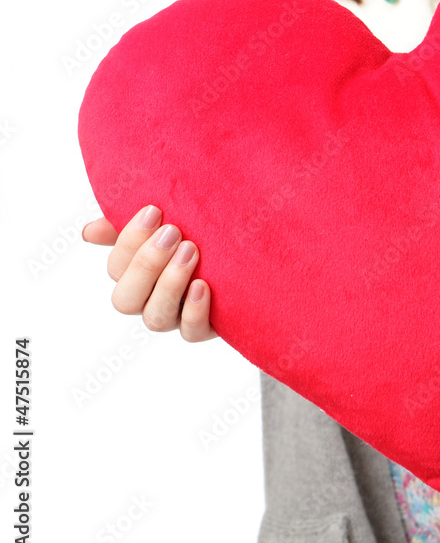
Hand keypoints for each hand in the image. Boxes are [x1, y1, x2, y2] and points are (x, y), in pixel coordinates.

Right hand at [82, 205, 217, 340]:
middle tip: (173, 232)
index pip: (116, 267)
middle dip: (146, 264)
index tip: (154, 210)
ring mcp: (176, 316)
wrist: (248, 256)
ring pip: (155, 318)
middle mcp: (150, 298)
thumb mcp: (168, 222)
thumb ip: (131, 224)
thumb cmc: (199, 232)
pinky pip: (191, 332)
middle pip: (126, 299)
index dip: (129, 241)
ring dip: (170, 283)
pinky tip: (203, 285)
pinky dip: (194, 311)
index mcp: (136, 274)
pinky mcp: (204, 327)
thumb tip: (89, 232)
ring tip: (192, 251)